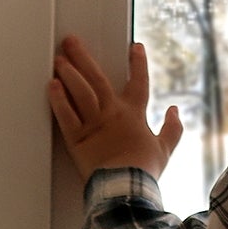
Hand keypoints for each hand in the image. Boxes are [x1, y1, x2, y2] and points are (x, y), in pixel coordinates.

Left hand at [48, 35, 182, 183]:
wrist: (127, 188)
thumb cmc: (145, 170)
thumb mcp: (165, 149)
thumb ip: (172, 128)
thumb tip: (175, 111)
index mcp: (134, 114)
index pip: (139, 82)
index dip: (138, 63)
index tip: (136, 46)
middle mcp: (112, 113)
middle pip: (97, 78)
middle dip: (83, 57)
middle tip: (70, 40)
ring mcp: (94, 125)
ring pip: (80, 92)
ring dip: (69, 73)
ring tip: (59, 58)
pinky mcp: (77, 140)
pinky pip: (66, 116)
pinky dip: (58, 100)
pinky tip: (52, 85)